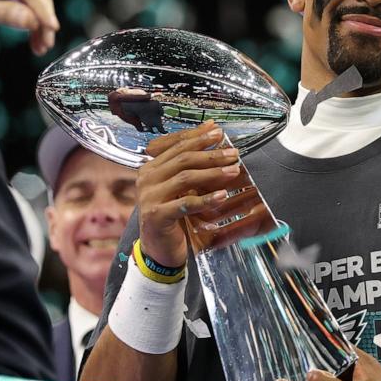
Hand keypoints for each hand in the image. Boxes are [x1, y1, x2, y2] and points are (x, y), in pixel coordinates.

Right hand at [136, 121, 243, 267]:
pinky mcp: (157, 216)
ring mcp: (150, 197)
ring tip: (233, 170)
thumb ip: (191, 165)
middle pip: (182, 159)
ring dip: (213, 173)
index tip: (218, 131)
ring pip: (185, 177)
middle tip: (233, 153)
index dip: (198, 137)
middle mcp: (146, 178)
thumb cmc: (172, 215)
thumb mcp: (181, 188)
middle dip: (211, 154)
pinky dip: (206, 199)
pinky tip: (222, 196)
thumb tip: (212, 134)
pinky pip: (185, 204)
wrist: (158, 249)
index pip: (176, 145)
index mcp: (151, 168)